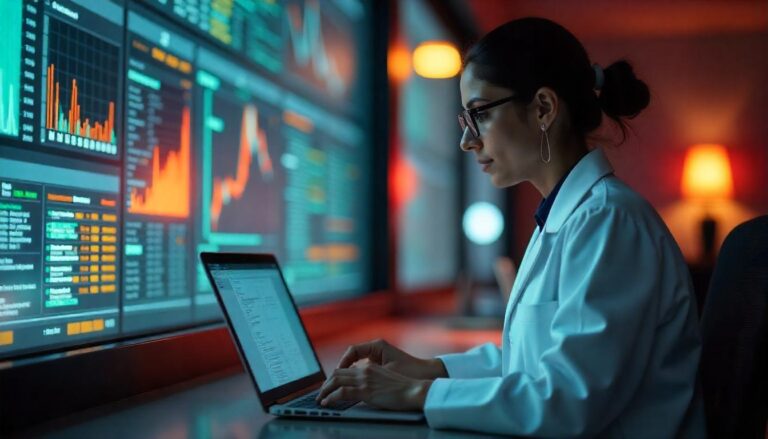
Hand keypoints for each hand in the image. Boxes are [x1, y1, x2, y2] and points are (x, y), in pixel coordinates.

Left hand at [316, 362, 431, 410]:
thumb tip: (362, 389)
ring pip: (336, 381)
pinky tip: (326, 402)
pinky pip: (342, 392)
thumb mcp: (385, 380)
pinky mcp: (365, 390)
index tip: (328, 385)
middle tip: (321, 393)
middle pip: (337, 373)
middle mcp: (365, 370)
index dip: (333, 377)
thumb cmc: (404, 388)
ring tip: (320, 399)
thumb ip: (372, 380)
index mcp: (370, 367)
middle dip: (326, 384)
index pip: (345, 369)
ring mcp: (364, 379)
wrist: (414, 390)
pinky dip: (331, 397)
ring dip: (325, 390)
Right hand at [335, 338, 447, 379]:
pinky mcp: (381, 365)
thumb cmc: (410, 371)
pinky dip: (357, 377)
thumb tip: (350, 379)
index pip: (352, 351)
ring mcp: (378, 356)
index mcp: (377, 346)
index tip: (337, 374)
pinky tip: (354, 386)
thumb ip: (368, 375)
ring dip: (349, 374)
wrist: (427, 373)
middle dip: (342, 370)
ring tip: (340, 385)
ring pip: (357, 364)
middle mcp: (376, 349)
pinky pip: (364, 369)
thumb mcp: (386, 373)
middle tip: (333, 382)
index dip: (343, 362)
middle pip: (352, 357)